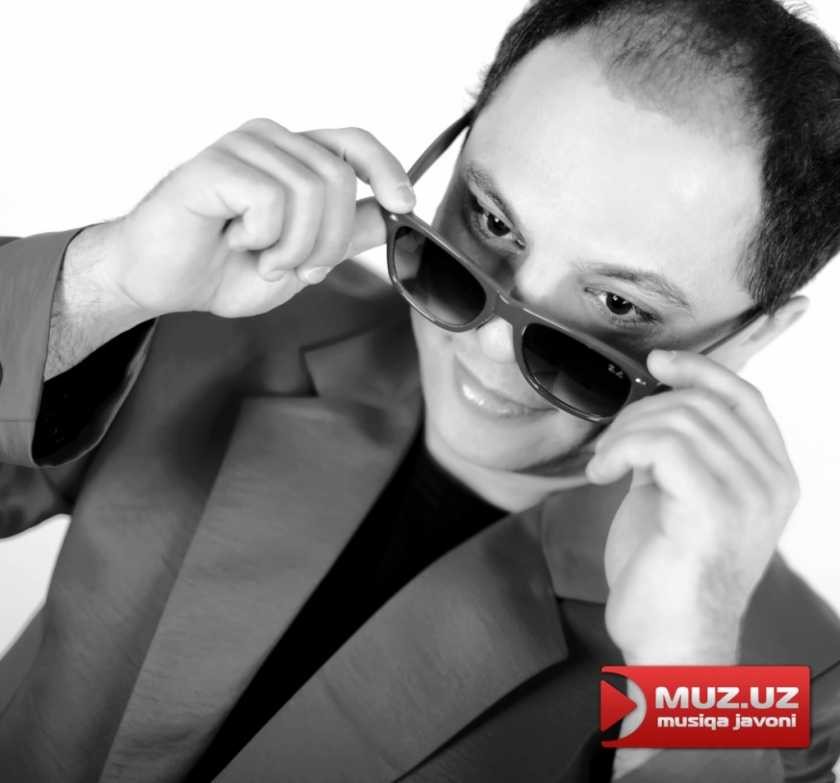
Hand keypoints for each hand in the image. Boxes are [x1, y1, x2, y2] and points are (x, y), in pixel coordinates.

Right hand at [91, 119, 413, 319]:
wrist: (162, 282)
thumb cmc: (224, 268)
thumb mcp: (302, 260)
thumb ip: (345, 236)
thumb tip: (391, 215)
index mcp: (294, 159)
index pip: (355, 143)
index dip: (388, 169)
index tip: (404, 204)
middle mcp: (273, 142)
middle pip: (339, 179)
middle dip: (329, 242)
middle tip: (296, 268)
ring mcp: (243, 147)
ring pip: (311, 191)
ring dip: (293, 247)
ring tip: (261, 258)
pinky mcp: (216, 163)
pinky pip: (271, 200)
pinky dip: (261, 238)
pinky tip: (233, 239)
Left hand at [585, 349, 800, 663]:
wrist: (669, 639)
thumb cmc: (668, 571)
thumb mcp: (680, 496)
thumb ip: (681, 452)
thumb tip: (656, 405)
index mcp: (771, 476)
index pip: (745, 397)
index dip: (700, 369)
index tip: (658, 362)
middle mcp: (770, 482)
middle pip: (701, 403)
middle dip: (640, 412)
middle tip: (610, 444)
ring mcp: (747, 495)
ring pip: (677, 420)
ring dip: (624, 434)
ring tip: (604, 464)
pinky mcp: (712, 509)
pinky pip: (661, 444)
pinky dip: (620, 449)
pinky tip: (601, 474)